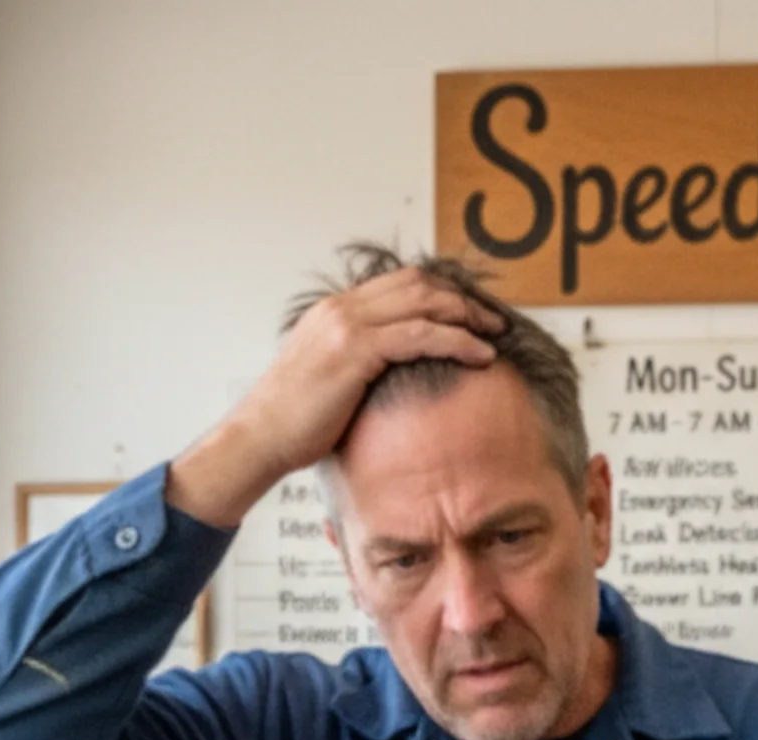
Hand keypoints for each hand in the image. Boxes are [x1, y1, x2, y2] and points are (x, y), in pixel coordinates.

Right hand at [167, 266, 504, 527]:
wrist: (260, 438)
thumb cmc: (293, 423)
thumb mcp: (328, 382)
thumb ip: (357, 366)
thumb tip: (389, 380)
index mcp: (335, 311)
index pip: (401, 284)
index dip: (442, 294)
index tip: (470, 314)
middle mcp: (342, 308)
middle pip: (419, 284)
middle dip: (462, 299)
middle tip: (494, 321)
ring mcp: (347, 325)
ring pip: (425, 303)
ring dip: (468, 316)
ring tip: (497, 336)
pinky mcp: (356, 350)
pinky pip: (421, 335)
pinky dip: (457, 341)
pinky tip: (482, 356)